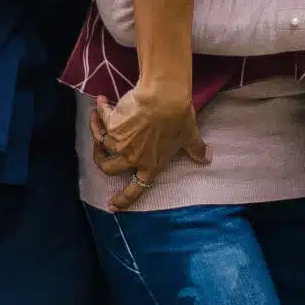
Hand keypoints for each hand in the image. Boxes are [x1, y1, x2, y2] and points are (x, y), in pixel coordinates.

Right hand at [88, 89, 209, 209]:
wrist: (163, 99)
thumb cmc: (178, 119)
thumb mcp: (189, 137)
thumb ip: (196, 149)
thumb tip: (207, 158)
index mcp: (151, 166)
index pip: (135, 190)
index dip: (122, 199)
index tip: (112, 205)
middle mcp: (132, 157)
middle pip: (108, 168)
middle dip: (100, 160)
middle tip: (100, 151)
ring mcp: (119, 142)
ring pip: (100, 143)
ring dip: (96, 130)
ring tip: (97, 119)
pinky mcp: (112, 124)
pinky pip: (101, 120)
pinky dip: (100, 112)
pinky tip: (102, 102)